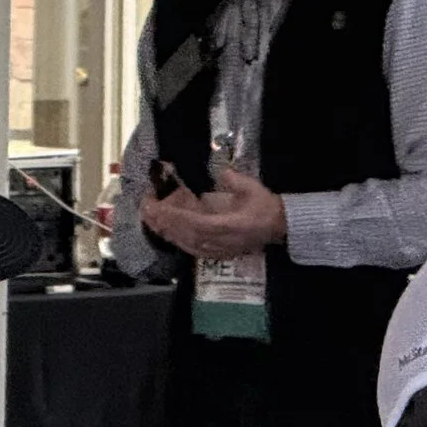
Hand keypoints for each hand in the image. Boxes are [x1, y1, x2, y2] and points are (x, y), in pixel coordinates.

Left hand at [143, 165, 285, 260]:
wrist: (280, 227)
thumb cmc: (265, 206)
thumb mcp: (252, 188)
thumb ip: (232, 180)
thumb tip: (219, 173)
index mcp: (229, 226)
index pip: (196, 224)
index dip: (175, 218)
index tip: (157, 208)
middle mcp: (221, 242)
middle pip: (186, 236)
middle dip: (163, 223)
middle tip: (146, 209)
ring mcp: (219, 250)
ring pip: (186, 244)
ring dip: (166, 232)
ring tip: (150, 219)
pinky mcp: (218, 253)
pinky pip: (192, 249)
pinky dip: (177, 241)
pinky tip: (166, 233)